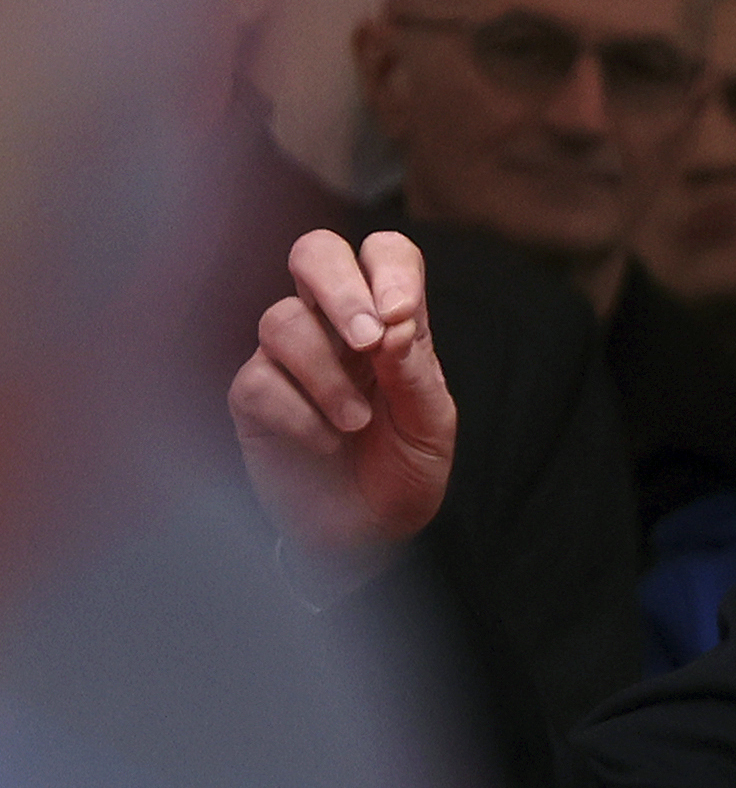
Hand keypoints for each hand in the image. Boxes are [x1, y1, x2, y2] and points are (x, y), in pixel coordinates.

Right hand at [230, 229, 458, 572]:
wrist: (366, 535)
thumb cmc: (403, 470)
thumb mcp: (432, 425)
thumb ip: (415, 373)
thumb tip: (393, 324)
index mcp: (388, 321)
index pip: (384, 253)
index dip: (389, 268)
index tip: (401, 315)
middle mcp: (333, 327)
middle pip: (315, 252)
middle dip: (340, 288)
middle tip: (368, 341)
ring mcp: (287, 358)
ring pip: (283, 320)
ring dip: (329, 376)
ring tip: (357, 423)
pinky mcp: (252, 397)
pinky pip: (260, 380)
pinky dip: (300, 415)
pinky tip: (325, 443)